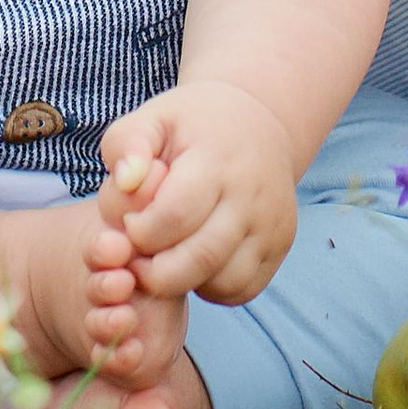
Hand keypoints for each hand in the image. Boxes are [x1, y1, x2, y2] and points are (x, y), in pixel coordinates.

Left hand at [98, 79, 298, 306]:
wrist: (257, 122)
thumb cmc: (191, 126)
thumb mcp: (153, 118)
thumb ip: (126, 145)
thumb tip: (126, 181)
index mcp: (217, 159)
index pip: (174, 216)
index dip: (139, 232)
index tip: (129, 223)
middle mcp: (253, 194)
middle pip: (199, 259)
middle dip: (155, 271)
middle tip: (139, 257)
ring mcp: (273, 223)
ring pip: (223, 283)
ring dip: (185, 282)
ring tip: (168, 255)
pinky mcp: (281, 245)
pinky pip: (242, 289)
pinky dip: (213, 288)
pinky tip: (196, 260)